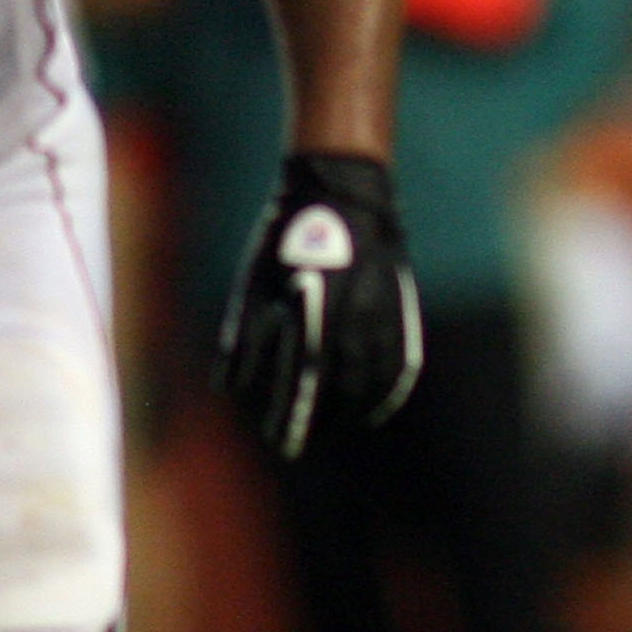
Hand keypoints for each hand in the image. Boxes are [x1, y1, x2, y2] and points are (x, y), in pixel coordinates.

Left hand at [213, 152, 421, 458]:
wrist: (346, 190)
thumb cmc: (289, 234)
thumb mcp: (256, 281)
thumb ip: (245, 338)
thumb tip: (230, 390)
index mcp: (316, 310)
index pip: (304, 382)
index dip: (292, 419)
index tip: (279, 442)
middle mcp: (355, 317)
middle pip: (342, 390)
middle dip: (322, 423)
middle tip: (302, 441)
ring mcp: (384, 313)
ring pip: (373, 382)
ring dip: (352, 413)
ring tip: (334, 429)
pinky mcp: (401, 308)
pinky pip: (401, 363)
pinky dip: (387, 392)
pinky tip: (372, 408)